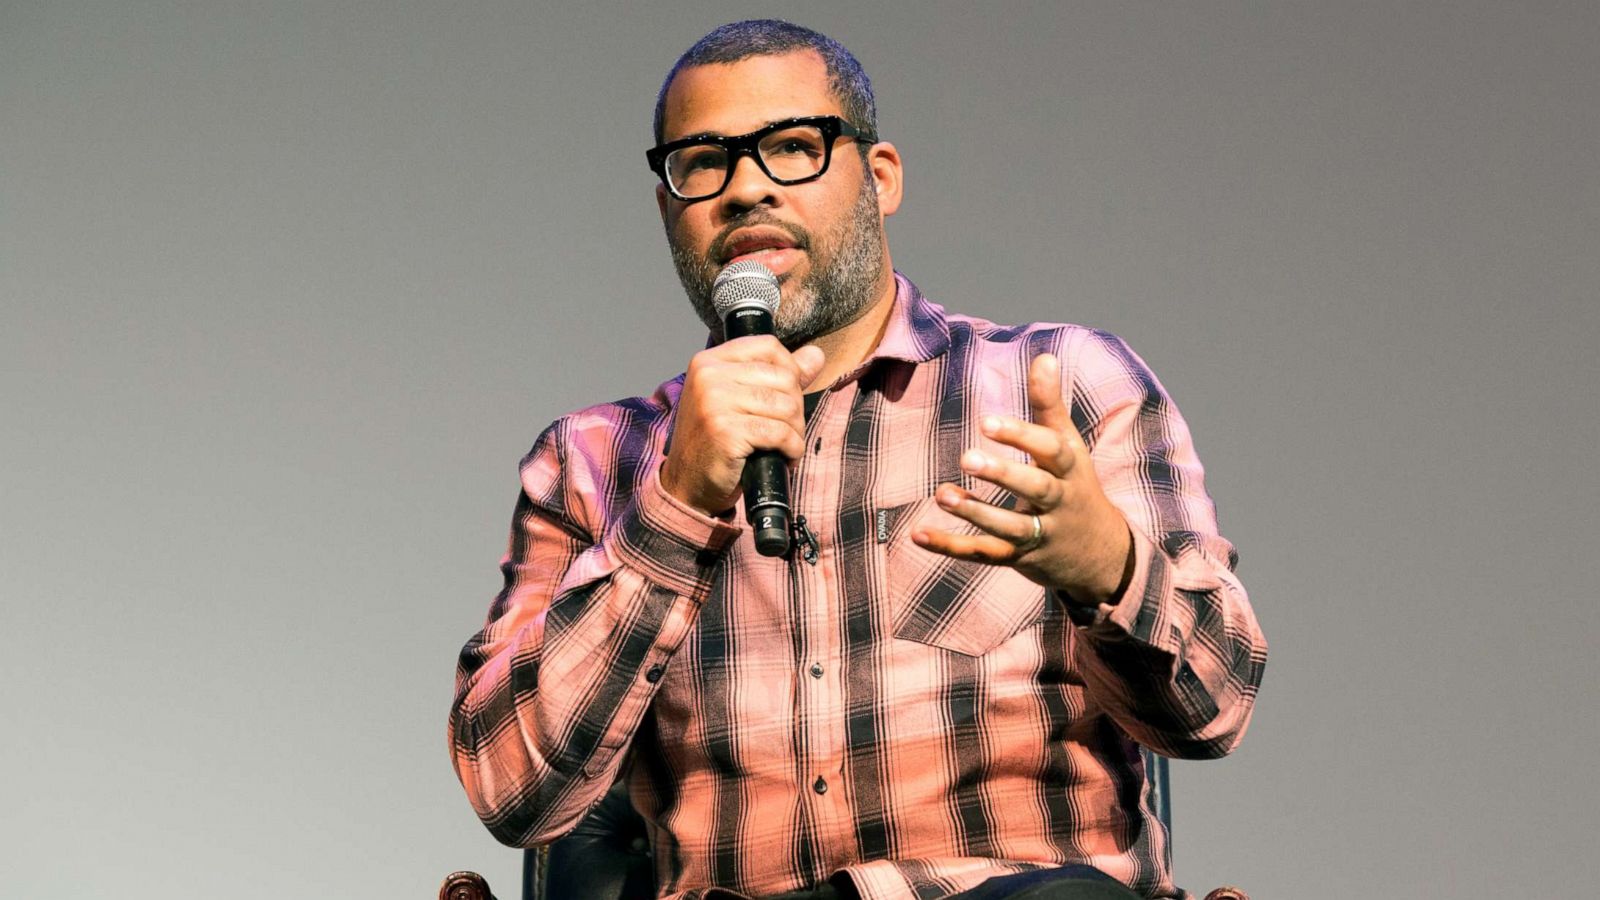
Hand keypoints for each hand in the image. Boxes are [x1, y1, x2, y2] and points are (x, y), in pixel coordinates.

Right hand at [660, 337, 825, 516]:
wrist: (688, 484)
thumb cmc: (716, 441)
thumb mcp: (741, 400)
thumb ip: (778, 375)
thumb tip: (816, 354)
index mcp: (709, 361)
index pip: (768, 346)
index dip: (790, 370)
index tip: (787, 397)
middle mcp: (709, 376)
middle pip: (783, 377)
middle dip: (796, 408)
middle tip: (787, 431)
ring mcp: (714, 402)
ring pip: (786, 406)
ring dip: (796, 431)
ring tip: (785, 446)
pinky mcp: (725, 431)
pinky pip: (780, 433)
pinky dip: (792, 448)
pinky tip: (785, 457)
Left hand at [910, 353, 1134, 605]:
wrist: (1101, 556)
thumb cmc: (1075, 486)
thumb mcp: (1069, 447)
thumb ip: (1050, 405)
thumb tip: (1044, 356)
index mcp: (1070, 470)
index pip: (1050, 450)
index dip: (1021, 436)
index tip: (987, 422)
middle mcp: (1058, 502)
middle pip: (1035, 489)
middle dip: (1002, 475)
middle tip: (966, 457)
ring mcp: (1039, 534)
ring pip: (1008, 527)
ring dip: (975, 513)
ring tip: (942, 495)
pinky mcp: (1018, 558)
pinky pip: (984, 554)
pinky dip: (951, 547)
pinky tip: (919, 534)